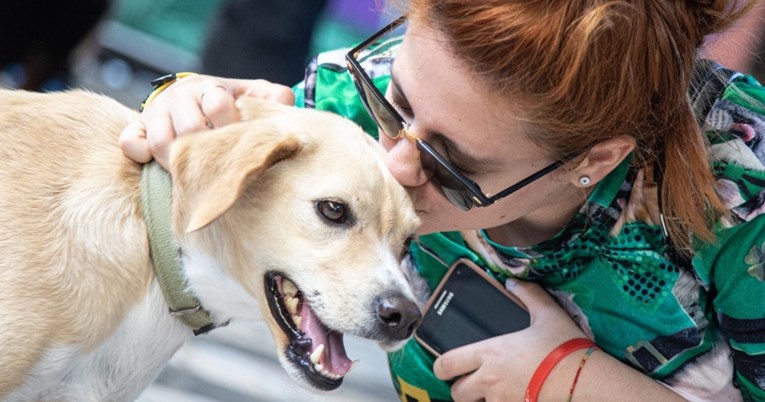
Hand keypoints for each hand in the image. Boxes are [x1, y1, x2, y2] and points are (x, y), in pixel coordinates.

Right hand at [119, 74, 295, 167]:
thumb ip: (273, 100)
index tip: (241, 144)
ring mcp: (156, 113)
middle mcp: (179, 97)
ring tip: (198, 173)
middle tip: (222, 166)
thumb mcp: (254, 96)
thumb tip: (284, 106)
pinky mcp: (137, 129)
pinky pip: (130, 143)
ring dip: (181, 162)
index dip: (232, 128)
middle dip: (209, 151)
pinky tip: (157, 164)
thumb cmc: (230, 105)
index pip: (218, 105)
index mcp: (211, 88)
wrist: (193, 100)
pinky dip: (141, 155)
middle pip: (190, 129)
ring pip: (162, 142)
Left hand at [433, 279, 586, 401]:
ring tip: (496, 392)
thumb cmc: (565, 347)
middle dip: (462, 389)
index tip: (448, 366)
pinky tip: (514, 397)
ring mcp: (501, 401)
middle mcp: (489, 380)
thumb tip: (513, 282)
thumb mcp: (548, 314)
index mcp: (489, 353)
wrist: (586, 381)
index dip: (442, 366)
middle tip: (474, 382)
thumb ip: (528, 295)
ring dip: (481, 401)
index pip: (446, 364)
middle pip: (457, 393)